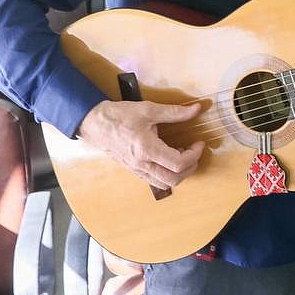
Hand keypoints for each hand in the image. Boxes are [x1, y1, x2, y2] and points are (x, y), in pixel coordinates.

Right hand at [77, 100, 204, 189]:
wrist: (94, 124)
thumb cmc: (119, 116)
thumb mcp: (149, 110)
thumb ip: (175, 112)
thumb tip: (197, 110)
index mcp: (147, 150)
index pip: (178, 163)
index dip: (194, 155)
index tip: (199, 143)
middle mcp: (142, 164)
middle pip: (174, 179)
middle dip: (190, 167)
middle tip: (194, 151)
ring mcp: (137, 170)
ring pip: (165, 184)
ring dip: (179, 174)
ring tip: (182, 155)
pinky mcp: (134, 170)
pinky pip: (155, 181)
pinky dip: (167, 174)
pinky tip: (169, 158)